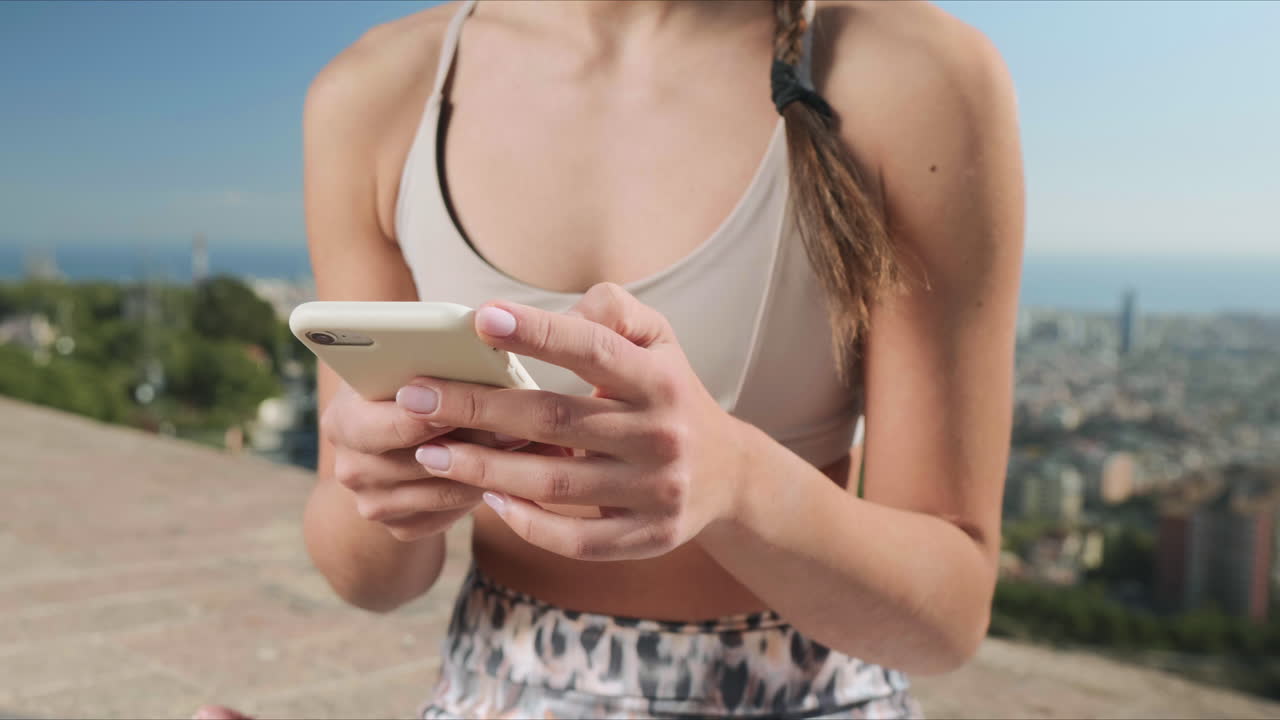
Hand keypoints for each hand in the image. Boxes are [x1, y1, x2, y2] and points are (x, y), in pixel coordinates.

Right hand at [321, 382, 562, 541]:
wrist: (391, 441)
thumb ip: (433, 361)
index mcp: (343, 419)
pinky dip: (482, 492)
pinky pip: (449, 514)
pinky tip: (514, 472)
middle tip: (521, 428)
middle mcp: (350, 467)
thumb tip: (489, 337)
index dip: (438, 412)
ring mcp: (373, 503)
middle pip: (420, 462)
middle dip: (475, 444)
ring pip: (443, 491)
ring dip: (488, 470)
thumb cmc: (410, 388)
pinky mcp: (401, 527)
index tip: (480, 401)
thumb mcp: (407, 368)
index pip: (393, 421)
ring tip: (532, 447)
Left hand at [403, 282, 751, 560]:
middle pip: (555, 420)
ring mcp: (655, 492)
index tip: (480, 318)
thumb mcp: (659, 342)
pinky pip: (574, 539)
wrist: (728, 475)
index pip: (594, 350)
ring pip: (554, 484)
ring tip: (428, 451)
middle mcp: (661, 436)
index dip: (538, 333)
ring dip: (483, 468)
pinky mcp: (646, 538)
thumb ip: (615, 311)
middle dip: (478, 407)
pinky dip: (525, 522)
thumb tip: (561, 307)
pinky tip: (485, 497)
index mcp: (659, 381)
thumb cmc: (670, 395)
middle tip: (414, 396)